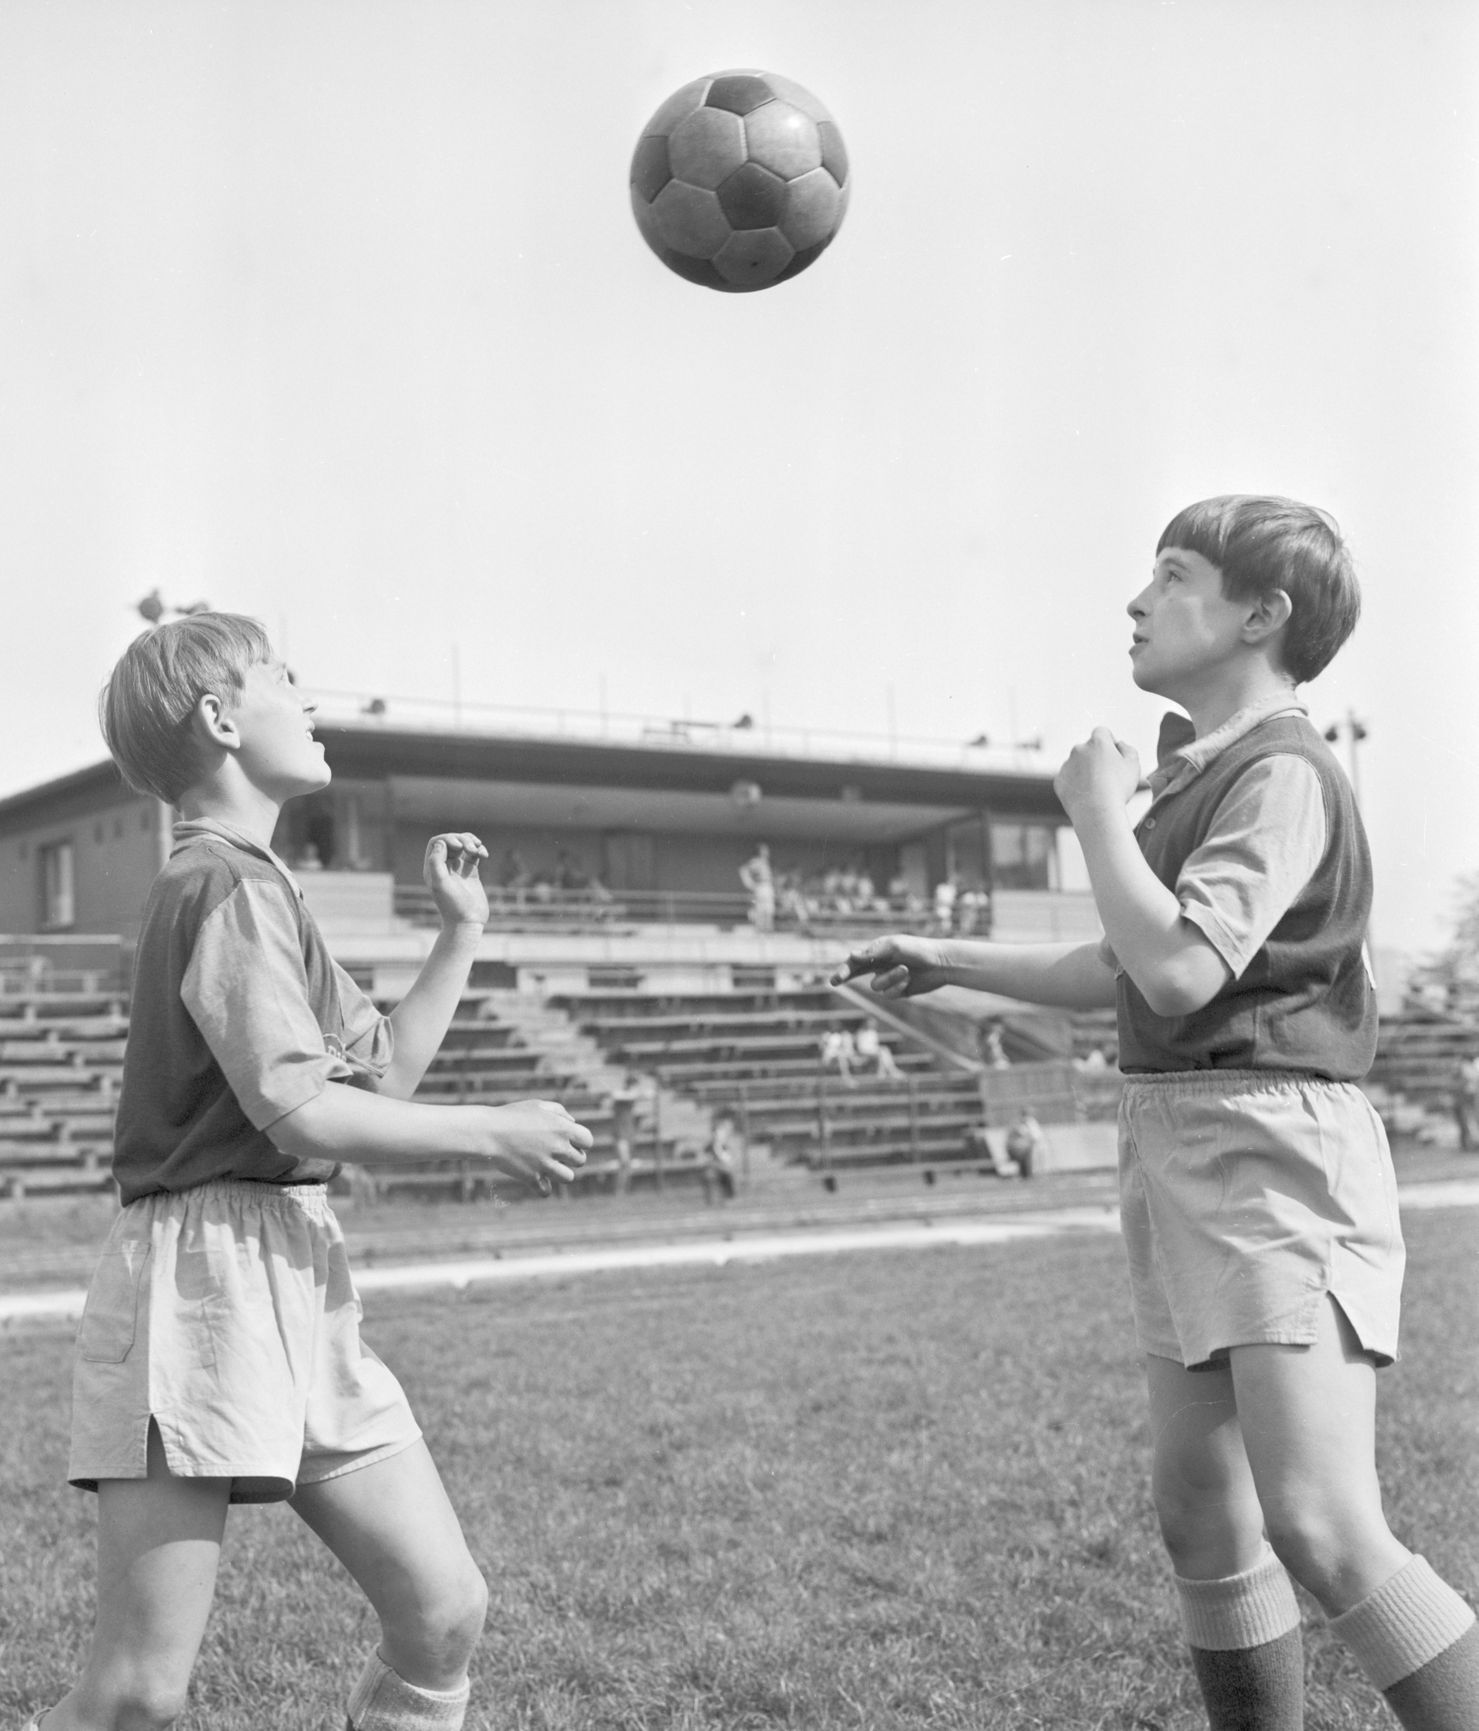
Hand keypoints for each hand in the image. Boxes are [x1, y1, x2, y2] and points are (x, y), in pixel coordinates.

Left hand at [424, 832, 489, 928]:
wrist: (467, 922)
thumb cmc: (452, 905)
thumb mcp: (440, 883)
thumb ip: (436, 862)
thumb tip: (441, 843)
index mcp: (433, 867)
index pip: (437, 842)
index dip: (448, 839)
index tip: (459, 847)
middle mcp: (444, 866)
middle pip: (451, 841)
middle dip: (463, 840)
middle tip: (471, 849)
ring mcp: (458, 869)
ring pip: (464, 845)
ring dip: (472, 842)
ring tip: (479, 850)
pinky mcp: (471, 872)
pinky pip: (474, 854)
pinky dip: (480, 850)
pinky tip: (484, 855)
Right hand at [479, 1099, 591, 1193]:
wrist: (488, 1131)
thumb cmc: (513, 1115)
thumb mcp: (539, 1105)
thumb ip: (560, 1113)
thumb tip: (573, 1123)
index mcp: (563, 1128)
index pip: (588, 1140)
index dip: (581, 1142)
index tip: (570, 1141)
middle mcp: (557, 1147)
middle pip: (580, 1161)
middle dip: (570, 1157)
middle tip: (555, 1152)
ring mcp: (545, 1164)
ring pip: (568, 1178)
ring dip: (560, 1173)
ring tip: (547, 1165)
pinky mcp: (531, 1177)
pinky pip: (546, 1191)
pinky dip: (543, 1187)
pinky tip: (537, 1178)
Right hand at [829, 934, 948, 997]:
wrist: (941, 963)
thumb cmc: (917, 949)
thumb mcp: (894, 947)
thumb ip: (873, 952)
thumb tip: (851, 955)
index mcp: (876, 951)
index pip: (854, 961)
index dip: (843, 970)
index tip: (834, 979)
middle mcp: (879, 965)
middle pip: (856, 973)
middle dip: (845, 976)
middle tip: (834, 981)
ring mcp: (888, 978)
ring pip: (876, 986)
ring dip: (890, 979)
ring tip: (906, 970)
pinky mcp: (898, 991)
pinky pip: (889, 994)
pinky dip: (898, 987)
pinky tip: (909, 980)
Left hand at [1054, 728, 1140, 822]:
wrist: (1096, 811)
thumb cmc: (1118, 788)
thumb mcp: (1133, 766)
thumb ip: (1128, 750)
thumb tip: (1119, 744)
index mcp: (1097, 742)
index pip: (1102, 732)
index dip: (1109, 742)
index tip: (1113, 755)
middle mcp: (1078, 749)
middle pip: (1088, 749)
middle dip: (1096, 758)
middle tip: (1107, 776)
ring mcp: (1066, 765)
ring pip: (1077, 764)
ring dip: (1085, 771)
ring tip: (1097, 789)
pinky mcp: (1059, 780)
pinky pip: (1069, 779)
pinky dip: (1076, 785)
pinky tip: (1086, 796)